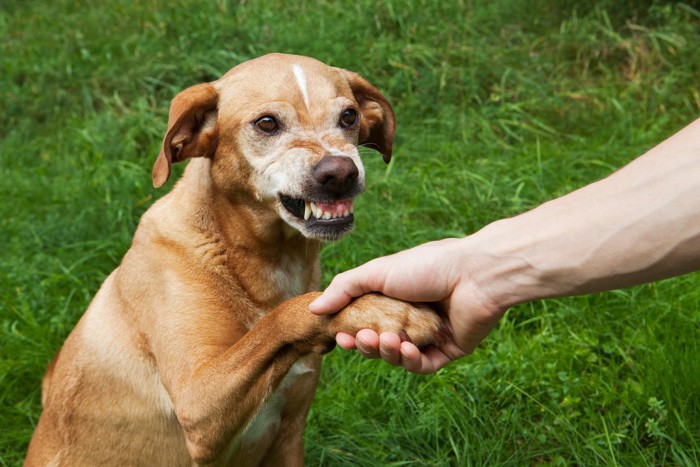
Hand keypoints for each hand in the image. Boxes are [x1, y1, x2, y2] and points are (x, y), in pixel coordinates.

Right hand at [309, 238, 505, 372]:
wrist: (474, 273)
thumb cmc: (428, 265)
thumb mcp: (378, 272)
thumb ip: (345, 289)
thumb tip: (314, 309)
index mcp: (395, 297)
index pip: (366, 321)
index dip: (351, 332)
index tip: (339, 335)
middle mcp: (411, 317)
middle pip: (380, 343)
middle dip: (367, 345)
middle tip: (359, 339)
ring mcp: (430, 335)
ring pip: (400, 357)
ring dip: (388, 353)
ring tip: (388, 341)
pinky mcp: (450, 349)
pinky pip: (424, 365)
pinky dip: (411, 362)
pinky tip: (407, 350)